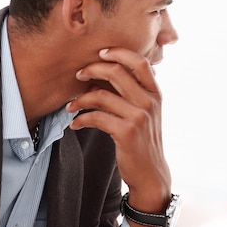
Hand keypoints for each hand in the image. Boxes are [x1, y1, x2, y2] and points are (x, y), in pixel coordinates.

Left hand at [65, 48, 171, 226]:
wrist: (151, 173)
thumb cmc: (143, 141)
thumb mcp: (145, 113)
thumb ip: (133, 93)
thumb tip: (103, 73)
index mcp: (155, 93)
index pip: (140, 62)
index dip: (119, 53)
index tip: (100, 54)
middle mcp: (149, 102)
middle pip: (117, 72)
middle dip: (92, 69)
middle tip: (78, 76)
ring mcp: (139, 117)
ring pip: (102, 95)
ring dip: (80, 99)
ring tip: (70, 106)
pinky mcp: (126, 132)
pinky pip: (96, 117)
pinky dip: (81, 119)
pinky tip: (75, 124)